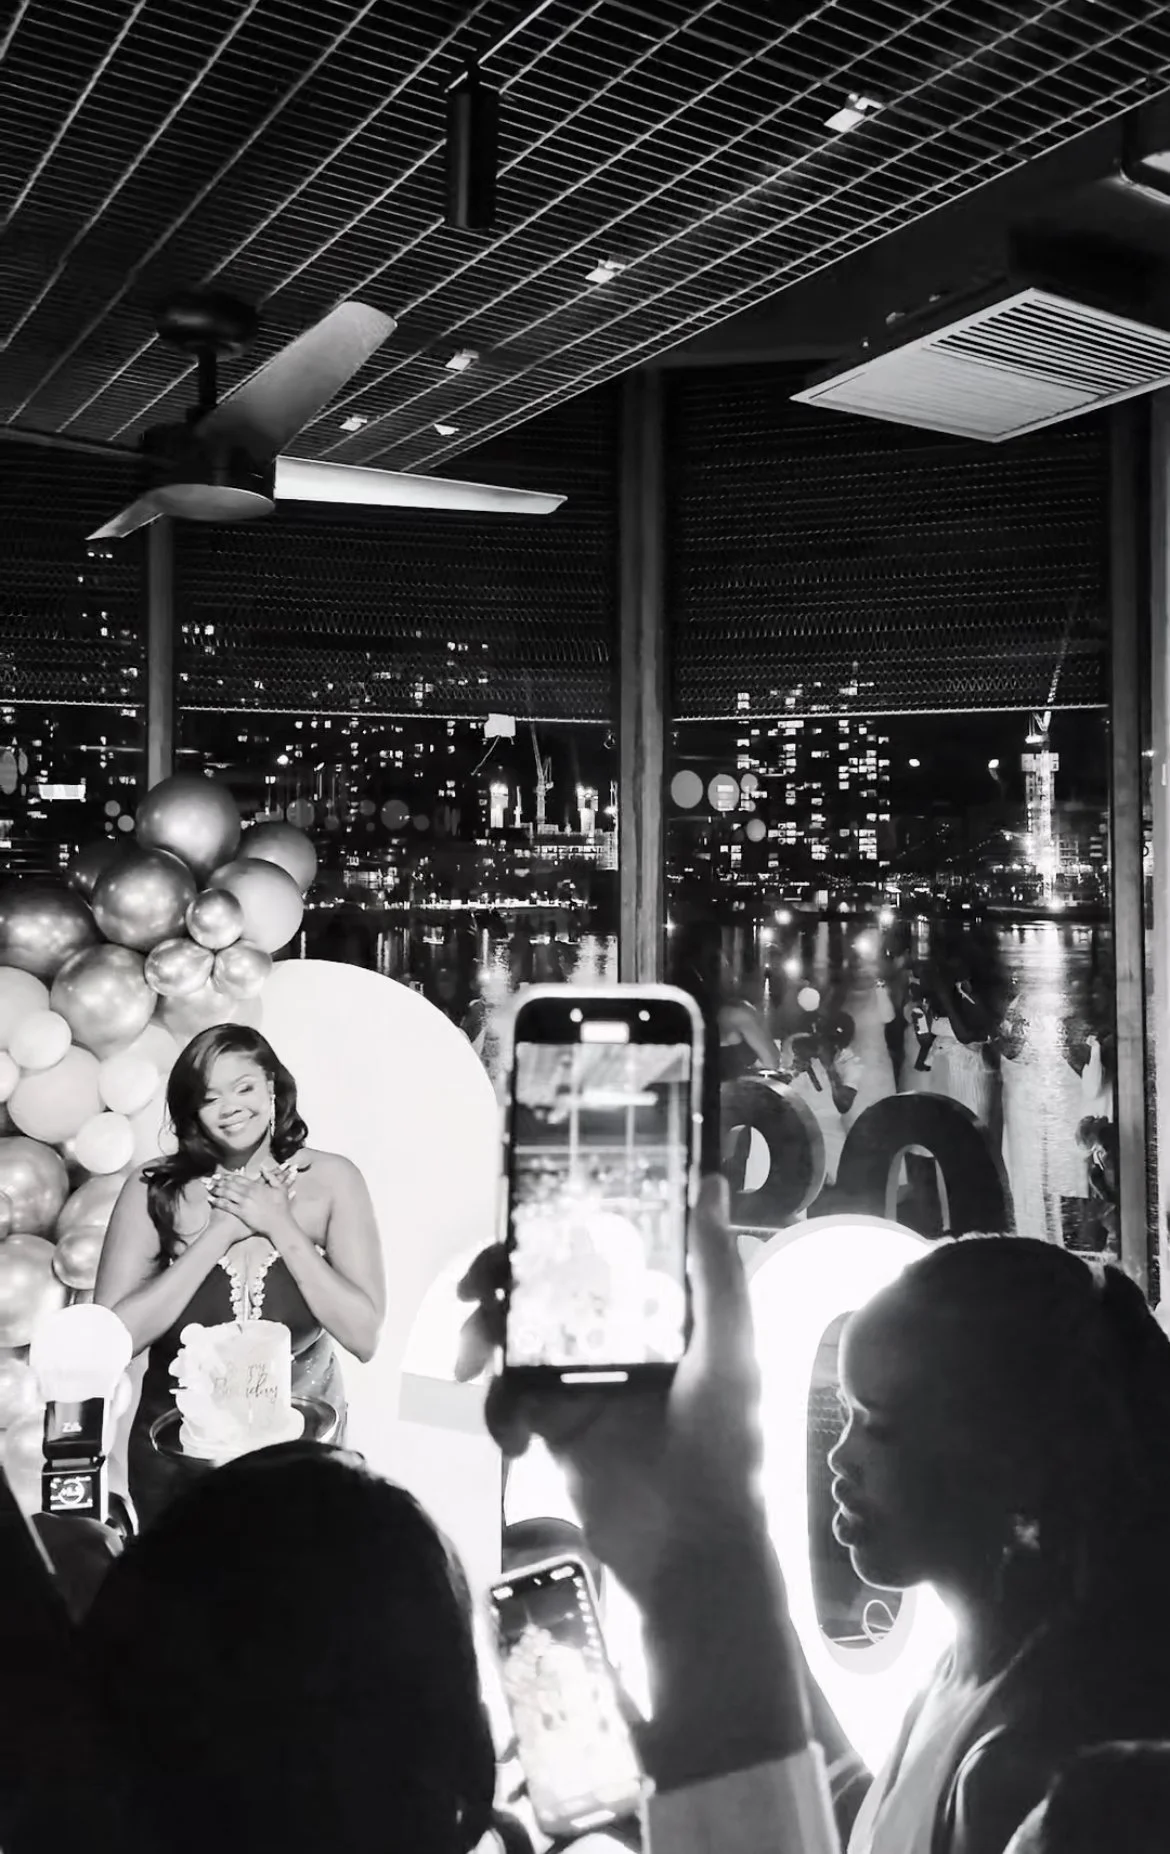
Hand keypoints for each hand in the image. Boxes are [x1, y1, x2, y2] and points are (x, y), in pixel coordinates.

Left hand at [207, 1162, 300, 1239]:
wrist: (279, 1224)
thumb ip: (271, 1177)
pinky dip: (217, 1201)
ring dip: (216, 1189)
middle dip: (219, 1181)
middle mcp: (247, 1192)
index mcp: (256, 1186)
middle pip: (230, 1184)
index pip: (239, 1178)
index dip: (229, 1176)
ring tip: (209, 1187)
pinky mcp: (240, 1212)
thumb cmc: (281, 1207)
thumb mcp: (280, 1188)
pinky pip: (226, 1205)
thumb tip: (263, 1167)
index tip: (221, 1175)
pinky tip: (210, 1199)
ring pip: (226, 1193)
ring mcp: (243, 1202)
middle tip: (211, 1179)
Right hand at [455, 1176, 765, 1610]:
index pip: (599, 1249)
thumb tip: (710, 1185)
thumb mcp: (729, 1352)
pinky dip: (497, 1411)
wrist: (690, 1549)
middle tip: (472, 1289)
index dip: (557, 1228)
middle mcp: (615, 1335)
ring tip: (467, 1359)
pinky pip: (508, 1401)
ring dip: (481, 1339)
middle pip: (542, 1286)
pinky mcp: (554, 1427)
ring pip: (514, 1337)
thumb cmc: (724, 1445)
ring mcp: (580, 1380)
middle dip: (498, 1280)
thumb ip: (714, 1272)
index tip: (521, 1219)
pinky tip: (513, 1436)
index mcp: (656, 1309)